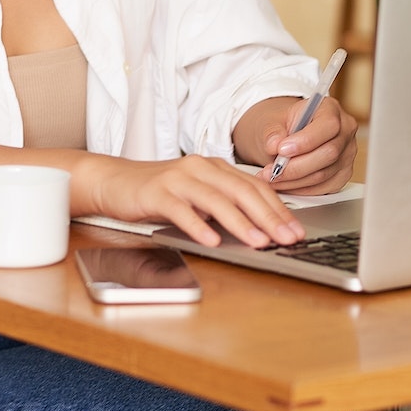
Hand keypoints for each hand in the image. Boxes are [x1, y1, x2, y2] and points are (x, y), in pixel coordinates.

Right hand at [82, 153, 305, 249]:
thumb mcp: (198, 195)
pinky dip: (198, 226)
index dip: (279, 210)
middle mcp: (200, 168)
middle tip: (287, 238)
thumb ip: (225, 204)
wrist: (114, 181)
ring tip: (258, 242)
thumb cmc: (159, 192)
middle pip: (242, 192)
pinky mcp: (156, 192)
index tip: (296, 231)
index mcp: (216, 167)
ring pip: (216, 200)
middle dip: (268, 217)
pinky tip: (211, 241)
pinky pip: (181, 210)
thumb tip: (261, 226)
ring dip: (240, 223)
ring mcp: (178, 179)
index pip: (255, 188)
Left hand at [234, 95, 357, 193]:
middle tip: (272, 171)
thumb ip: (272, 132)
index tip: (282, 150)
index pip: (328, 125)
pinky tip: (284, 184)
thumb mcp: (270, 121)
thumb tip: (274, 144)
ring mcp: (346, 155)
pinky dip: (300, 189)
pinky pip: (323, 188)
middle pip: (329, 153)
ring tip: (271, 178)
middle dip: (296, 166)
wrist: (284, 138)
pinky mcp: (341, 175)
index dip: (306, 140)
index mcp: (330, 109)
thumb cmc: (280, 126)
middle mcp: (344, 131)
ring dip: (294, 181)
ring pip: (324, 175)